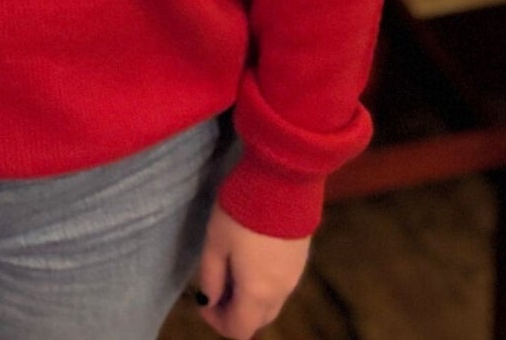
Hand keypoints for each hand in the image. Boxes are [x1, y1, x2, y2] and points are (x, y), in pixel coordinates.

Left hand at [194, 204, 310, 338]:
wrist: (282, 181)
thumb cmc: (241, 213)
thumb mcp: (216, 242)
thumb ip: (211, 277)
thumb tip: (209, 301)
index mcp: (257, 293)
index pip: (239, 330)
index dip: (217, 323)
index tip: (203, 302)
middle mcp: (281, 292)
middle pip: (258, 320)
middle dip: (235, 312)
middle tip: (216, 287)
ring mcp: (295, 276)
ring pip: (271, 303)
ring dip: (250, 298)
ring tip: (231, 269)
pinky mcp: (301, 258)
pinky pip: (282, 285)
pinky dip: (264, 284)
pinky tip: (252, 258)